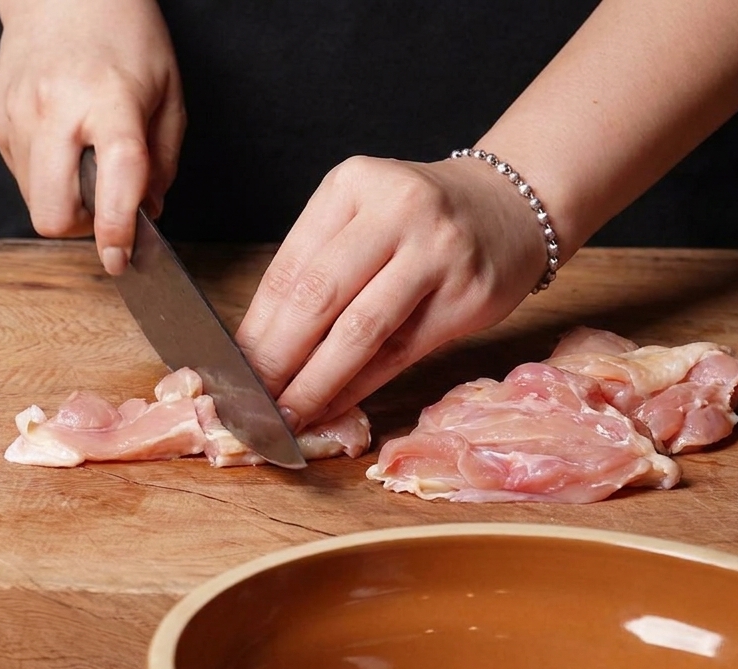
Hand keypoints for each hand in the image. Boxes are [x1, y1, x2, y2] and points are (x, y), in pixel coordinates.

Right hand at [0, 0, 184, 274]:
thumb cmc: (124, 37)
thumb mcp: (168, 93)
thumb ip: (163, 161)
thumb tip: (148, 213)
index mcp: (107, 100)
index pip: (113, 182)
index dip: (117, 231)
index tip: (120, 259)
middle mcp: (53, 108)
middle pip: (52, 213)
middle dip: (81, 228)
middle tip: (105, 206)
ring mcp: (16, 115)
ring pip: (34, 202)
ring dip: (64, 199)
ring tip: (84, 158)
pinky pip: (20, 176)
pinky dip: (45, 175)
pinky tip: (61, 141)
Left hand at [234, 155, 550, 429]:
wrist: (508, 208)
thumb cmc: (416, 222)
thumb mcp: (360, 217)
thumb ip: (314, 268)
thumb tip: (255, 348)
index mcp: (352, 185)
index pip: (289, 268)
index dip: (255, 327)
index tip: (228, 370)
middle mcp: (397, 209)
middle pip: (319, 298)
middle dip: (276, 359)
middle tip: (248, 402)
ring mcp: (438, 251)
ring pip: (360, 331)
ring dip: (316, 382)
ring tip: (286, 415)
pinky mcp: (468, 295)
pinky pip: (400, 352)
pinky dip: (359, 386)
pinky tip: (332, 406)